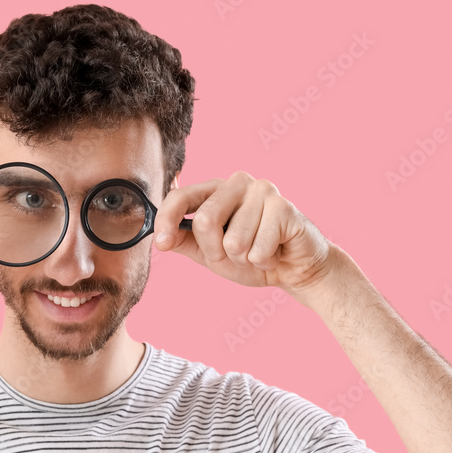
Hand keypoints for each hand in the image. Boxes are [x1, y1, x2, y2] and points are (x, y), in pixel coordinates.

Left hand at [153, 171, 334, 300]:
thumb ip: (183, 241)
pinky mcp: (283, 206)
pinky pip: (257, 249)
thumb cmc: (250, 256)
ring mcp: (262, 190)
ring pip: (234, 240)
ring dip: (243, 259)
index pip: (180, 197)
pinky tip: (274, 252)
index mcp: (215, 189)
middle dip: (216, 250)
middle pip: (205, 220)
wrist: (293, 269)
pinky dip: (263, 261)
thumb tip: (158, 238)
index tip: (162, 244)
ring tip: (257, 252)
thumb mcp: (208, 252)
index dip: (166, 221)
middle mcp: (237, 183)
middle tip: (233, 254)